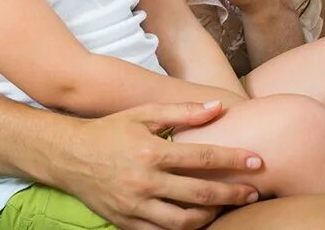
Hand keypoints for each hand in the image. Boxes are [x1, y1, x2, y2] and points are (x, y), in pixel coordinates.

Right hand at [57, 102, 260, 229]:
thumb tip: (219, 106)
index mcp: (152, 151)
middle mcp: (144, 181)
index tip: (257, 162)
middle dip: (232, 195)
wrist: (67, 155)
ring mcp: (134, 206)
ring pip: (183, 222)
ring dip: (211, 217)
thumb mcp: (144, 113)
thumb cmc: (111, 130)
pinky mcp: (125, 222)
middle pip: (200, 194)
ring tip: (227, 208)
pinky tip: (198, 221)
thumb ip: (183, 111)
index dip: (234, 160)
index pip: (204, 158)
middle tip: (253, 191)